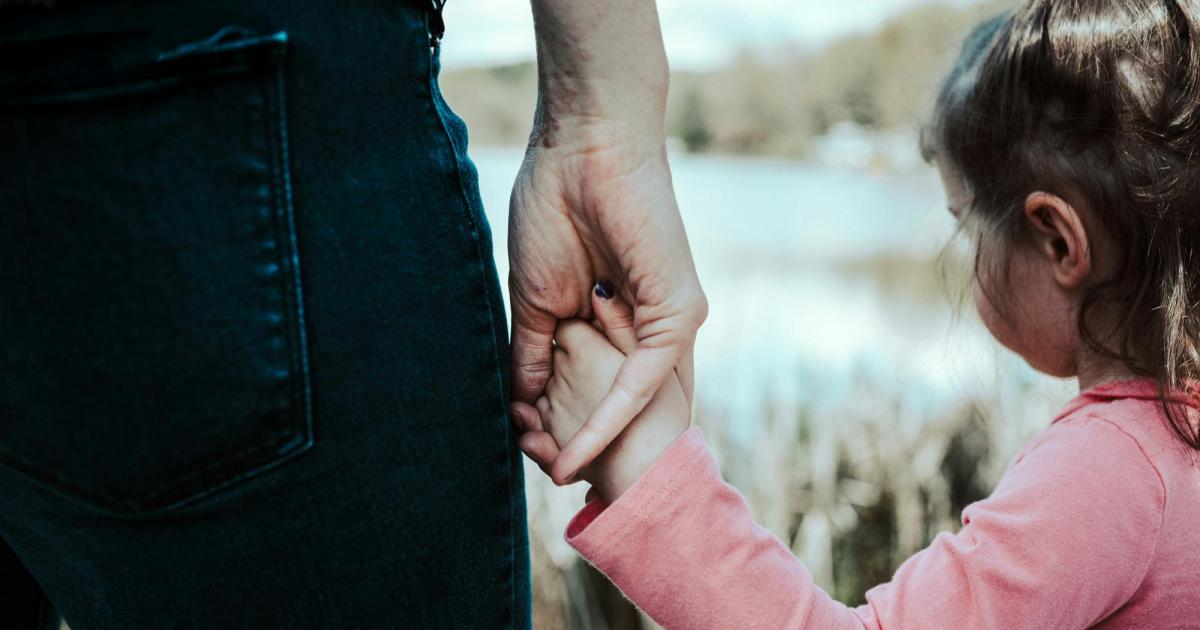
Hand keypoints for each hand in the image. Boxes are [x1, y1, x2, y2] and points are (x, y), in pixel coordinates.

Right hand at [508, 120, 705, 484]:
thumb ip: (533, 353)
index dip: (565, 425)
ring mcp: (671, 322)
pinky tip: (574, 450)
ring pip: (634, 403)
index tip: (528, 454)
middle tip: (541, 475)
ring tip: (550, 473)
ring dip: (590, 441)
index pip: (598, 389)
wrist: (579, 146)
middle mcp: (650, 327)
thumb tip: (519, 406)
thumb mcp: (535, 299)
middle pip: (620, 406)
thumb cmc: (553, 208)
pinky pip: (643, 381)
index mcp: (619, 321)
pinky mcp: (680, 314)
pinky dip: (607, 419)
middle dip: (579, 443)